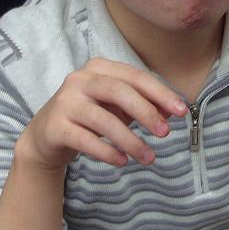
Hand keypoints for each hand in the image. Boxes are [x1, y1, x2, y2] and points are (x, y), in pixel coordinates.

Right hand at [14, 58, 186, 172]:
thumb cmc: (89, 117)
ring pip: (103, 120)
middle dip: (146, 112)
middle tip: (165, 133)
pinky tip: (122, 161)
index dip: (160, 93)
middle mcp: (79, 80)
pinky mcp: (55, 126)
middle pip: (118, 91)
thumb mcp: (118, 108)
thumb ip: (143, 105)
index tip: (181, 110)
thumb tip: (172, 112)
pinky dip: (107, 152)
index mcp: (98, 68)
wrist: (46, 136)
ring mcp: (65, 102)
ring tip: (148, 157)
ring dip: (130, 140)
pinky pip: (85, 140)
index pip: (134, 76)